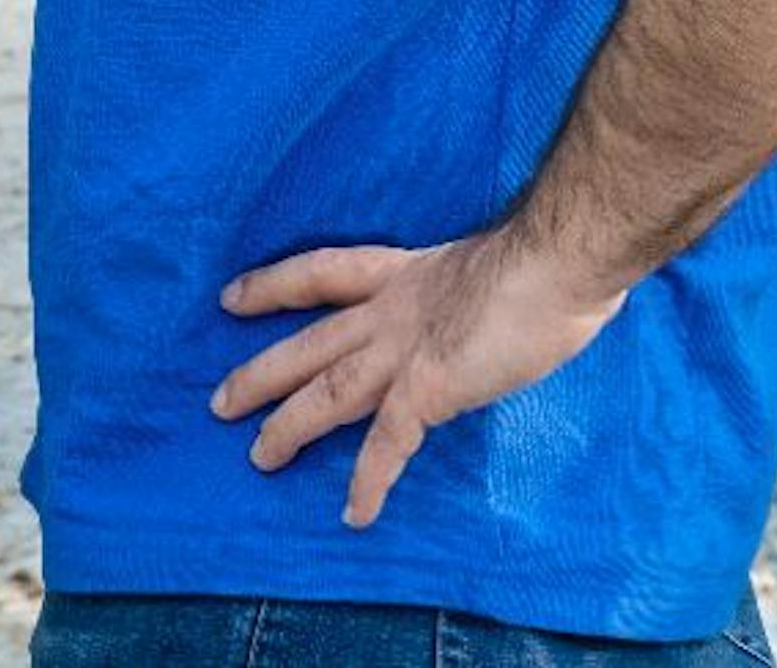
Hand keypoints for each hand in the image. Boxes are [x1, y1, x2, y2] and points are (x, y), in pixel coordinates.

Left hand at [208, 226, 627, 528]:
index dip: (274, 285)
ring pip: (329, 393)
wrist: (559, 262)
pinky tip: (353, 514)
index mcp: (406, 275)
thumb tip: (484, 314)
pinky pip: (388, 444)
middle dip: (260, 373)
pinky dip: (369, 481)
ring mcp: (405, 351)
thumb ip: (472, 297)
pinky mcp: (428, 388)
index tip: (232, 297)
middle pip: (309, 344)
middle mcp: (392, 311)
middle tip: (217, 402)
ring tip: (258, 458)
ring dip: (289, 427)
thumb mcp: (493, 269)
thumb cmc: (546, 261)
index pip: (322, 274)